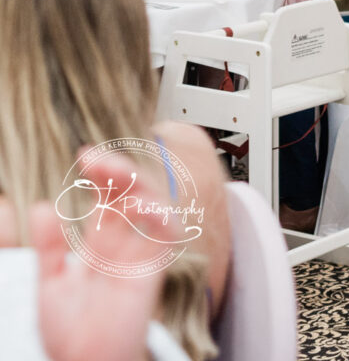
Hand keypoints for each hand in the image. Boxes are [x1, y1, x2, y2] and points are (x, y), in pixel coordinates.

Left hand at [22, 155, 168, 360]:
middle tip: (96, 159)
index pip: (106, 200)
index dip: (100, 176)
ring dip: (136, 185)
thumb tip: (39, 208)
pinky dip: (158, 215)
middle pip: (130, 197)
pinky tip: (139, 204)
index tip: (85, 156)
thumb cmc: (68, 335)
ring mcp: (139, 255)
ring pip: (151, 207)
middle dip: (117, 172)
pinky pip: (165, 236)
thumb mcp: (47, 284)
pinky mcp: (151, 270)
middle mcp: (122, 246)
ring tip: (114, 172)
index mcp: (99, 247)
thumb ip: (47, 248)